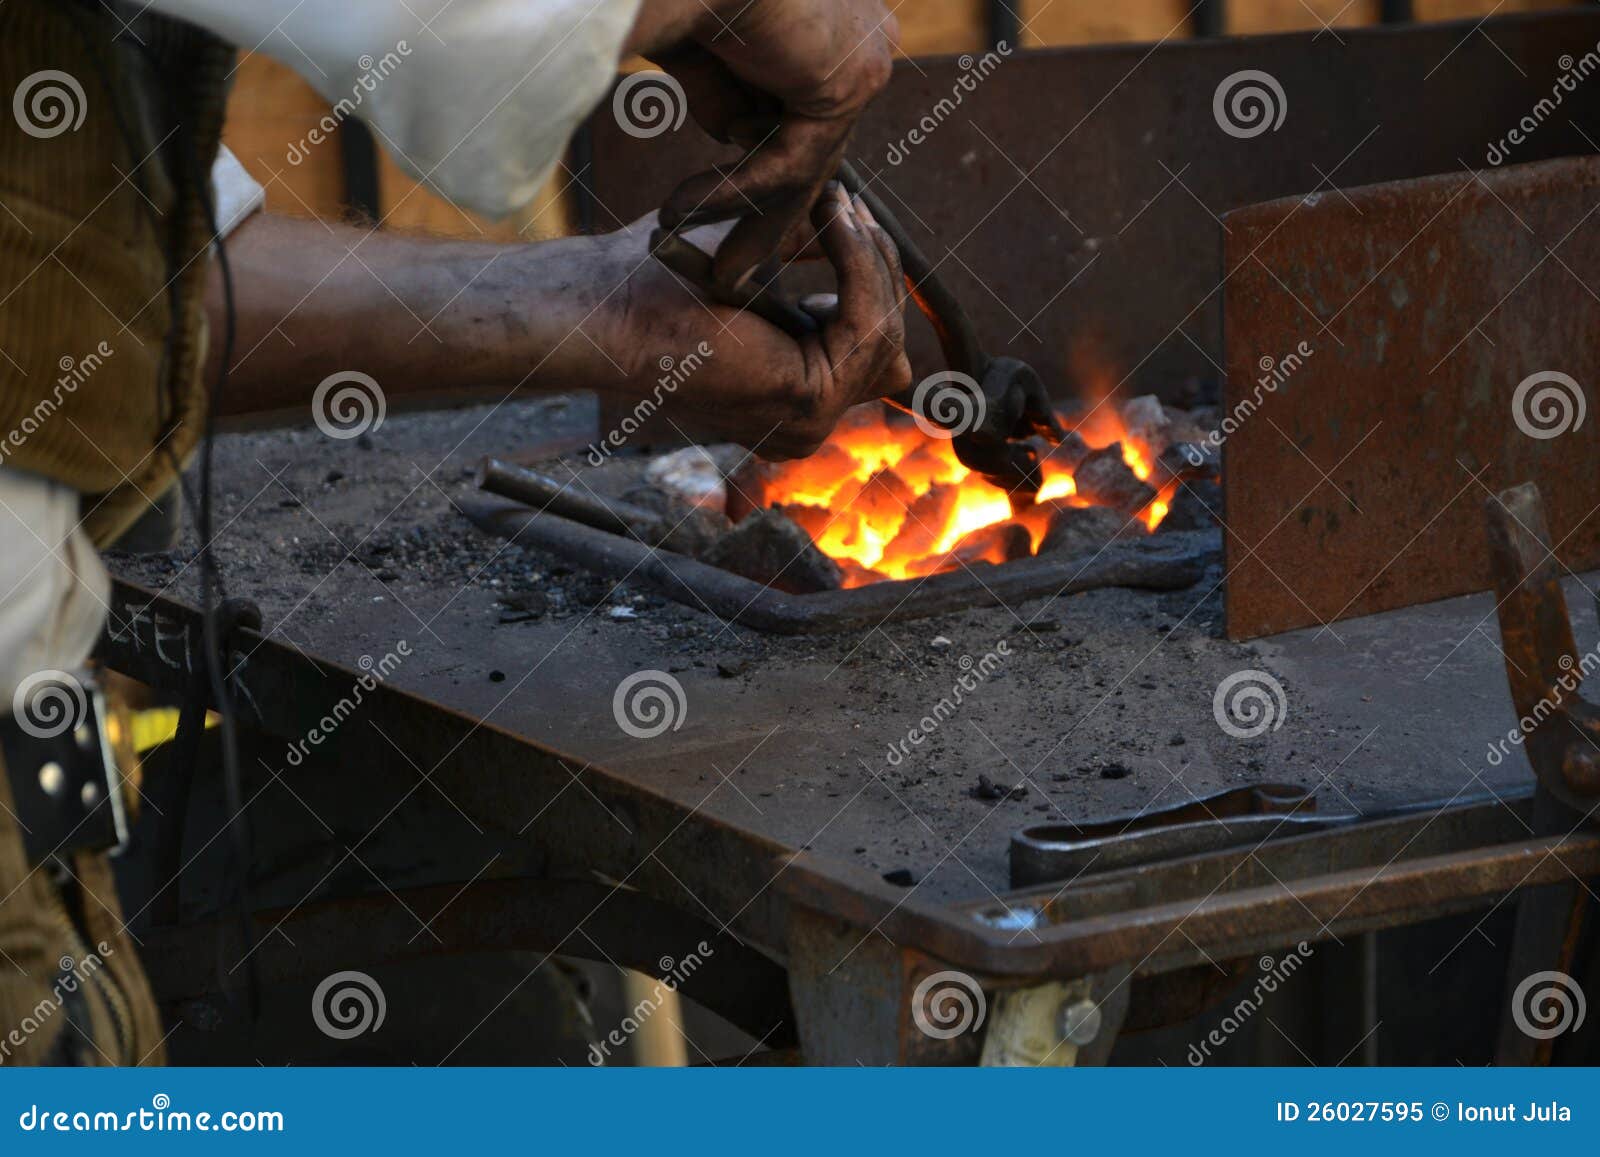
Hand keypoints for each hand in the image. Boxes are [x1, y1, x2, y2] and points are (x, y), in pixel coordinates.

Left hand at [593, 187, 909, 457]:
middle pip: (891, 347)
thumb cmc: (663, 281)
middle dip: (878, 268)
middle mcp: (804, 424)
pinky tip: (837, 221)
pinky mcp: (810, 399)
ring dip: (870, 260)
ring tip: (842, 205)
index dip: (872, 281)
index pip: (875, 352)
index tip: (852, 216)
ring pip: (886, 335)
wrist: (617, 302)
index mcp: (792, 401)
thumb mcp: (758, 258)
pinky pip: (868, 327)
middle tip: (852, 205)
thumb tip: (858, 217)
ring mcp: (810, 422)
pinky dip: (860, 266)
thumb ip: (809, 253)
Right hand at [627, 0, 897, 295]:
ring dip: (752, 221)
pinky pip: (794, 156)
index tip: (734, 222)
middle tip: (740, 273)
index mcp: (833, 21)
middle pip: (814, 147)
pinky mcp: (853, 76)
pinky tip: (685, 210)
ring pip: (807, 161)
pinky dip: (738, 190)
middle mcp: (862, 34)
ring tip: (717, 271)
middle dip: (772, 220)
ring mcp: (866, 54)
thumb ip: (728, 93)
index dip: (768, 179)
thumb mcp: (703, 50)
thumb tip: (736, 138)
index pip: (806, 115)